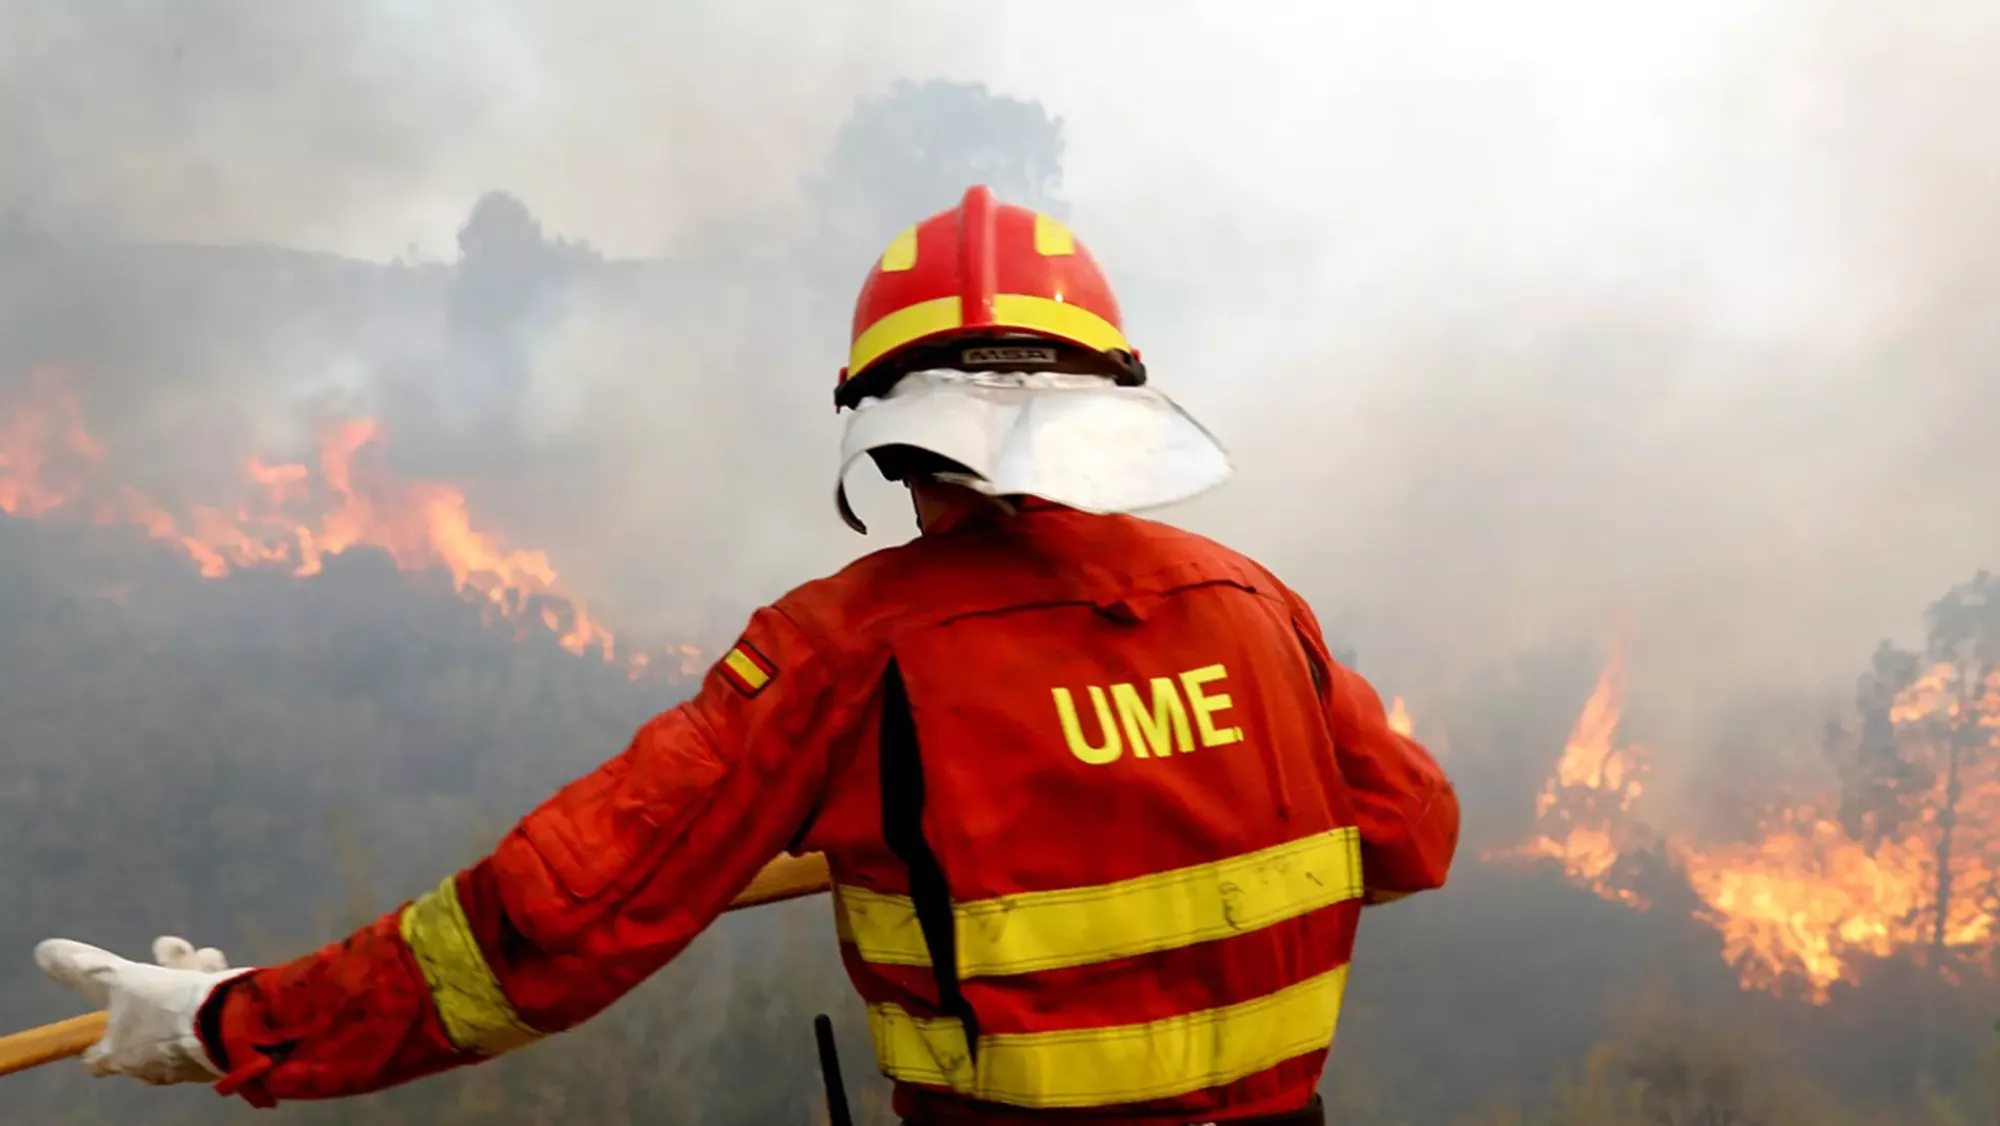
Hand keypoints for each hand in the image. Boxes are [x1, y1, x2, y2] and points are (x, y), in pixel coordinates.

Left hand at [35, 935, 252, 1084]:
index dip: (98, 1037)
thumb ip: (86, 969)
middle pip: (145, 1025)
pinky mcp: (223, 1048)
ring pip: (181, 1014)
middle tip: (166, 950)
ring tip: (201, 954)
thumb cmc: (167, 1008)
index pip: (96, 1059)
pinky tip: (218, 966)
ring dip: (188, 976)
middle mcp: (153, 1064)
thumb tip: (43, 951)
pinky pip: (212, 1016)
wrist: (230, 1025)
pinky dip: (214, 990)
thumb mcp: (121, 980)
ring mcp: (189, 1059)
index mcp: (123, 1056)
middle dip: (154, 983)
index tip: (105, 1012)